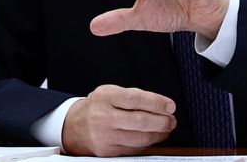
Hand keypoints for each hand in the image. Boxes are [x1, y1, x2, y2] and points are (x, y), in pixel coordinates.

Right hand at [61, 84, 175, 155]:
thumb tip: (162, 106)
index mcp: (104, 97)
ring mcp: (104, 136)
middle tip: (171, 120)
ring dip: (158, 134)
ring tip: (165, 128)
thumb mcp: (110, 93)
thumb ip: (133, 97)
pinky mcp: (107, 152)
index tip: (170, 106)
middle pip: (140, 121)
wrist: (75, 126)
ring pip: (139, 138)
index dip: (156, 102)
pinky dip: (147, 144)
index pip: (135, 99)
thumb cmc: (98, 107)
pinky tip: (151, 137)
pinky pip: (134, 149)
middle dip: (162, 121)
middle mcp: (102, 117)